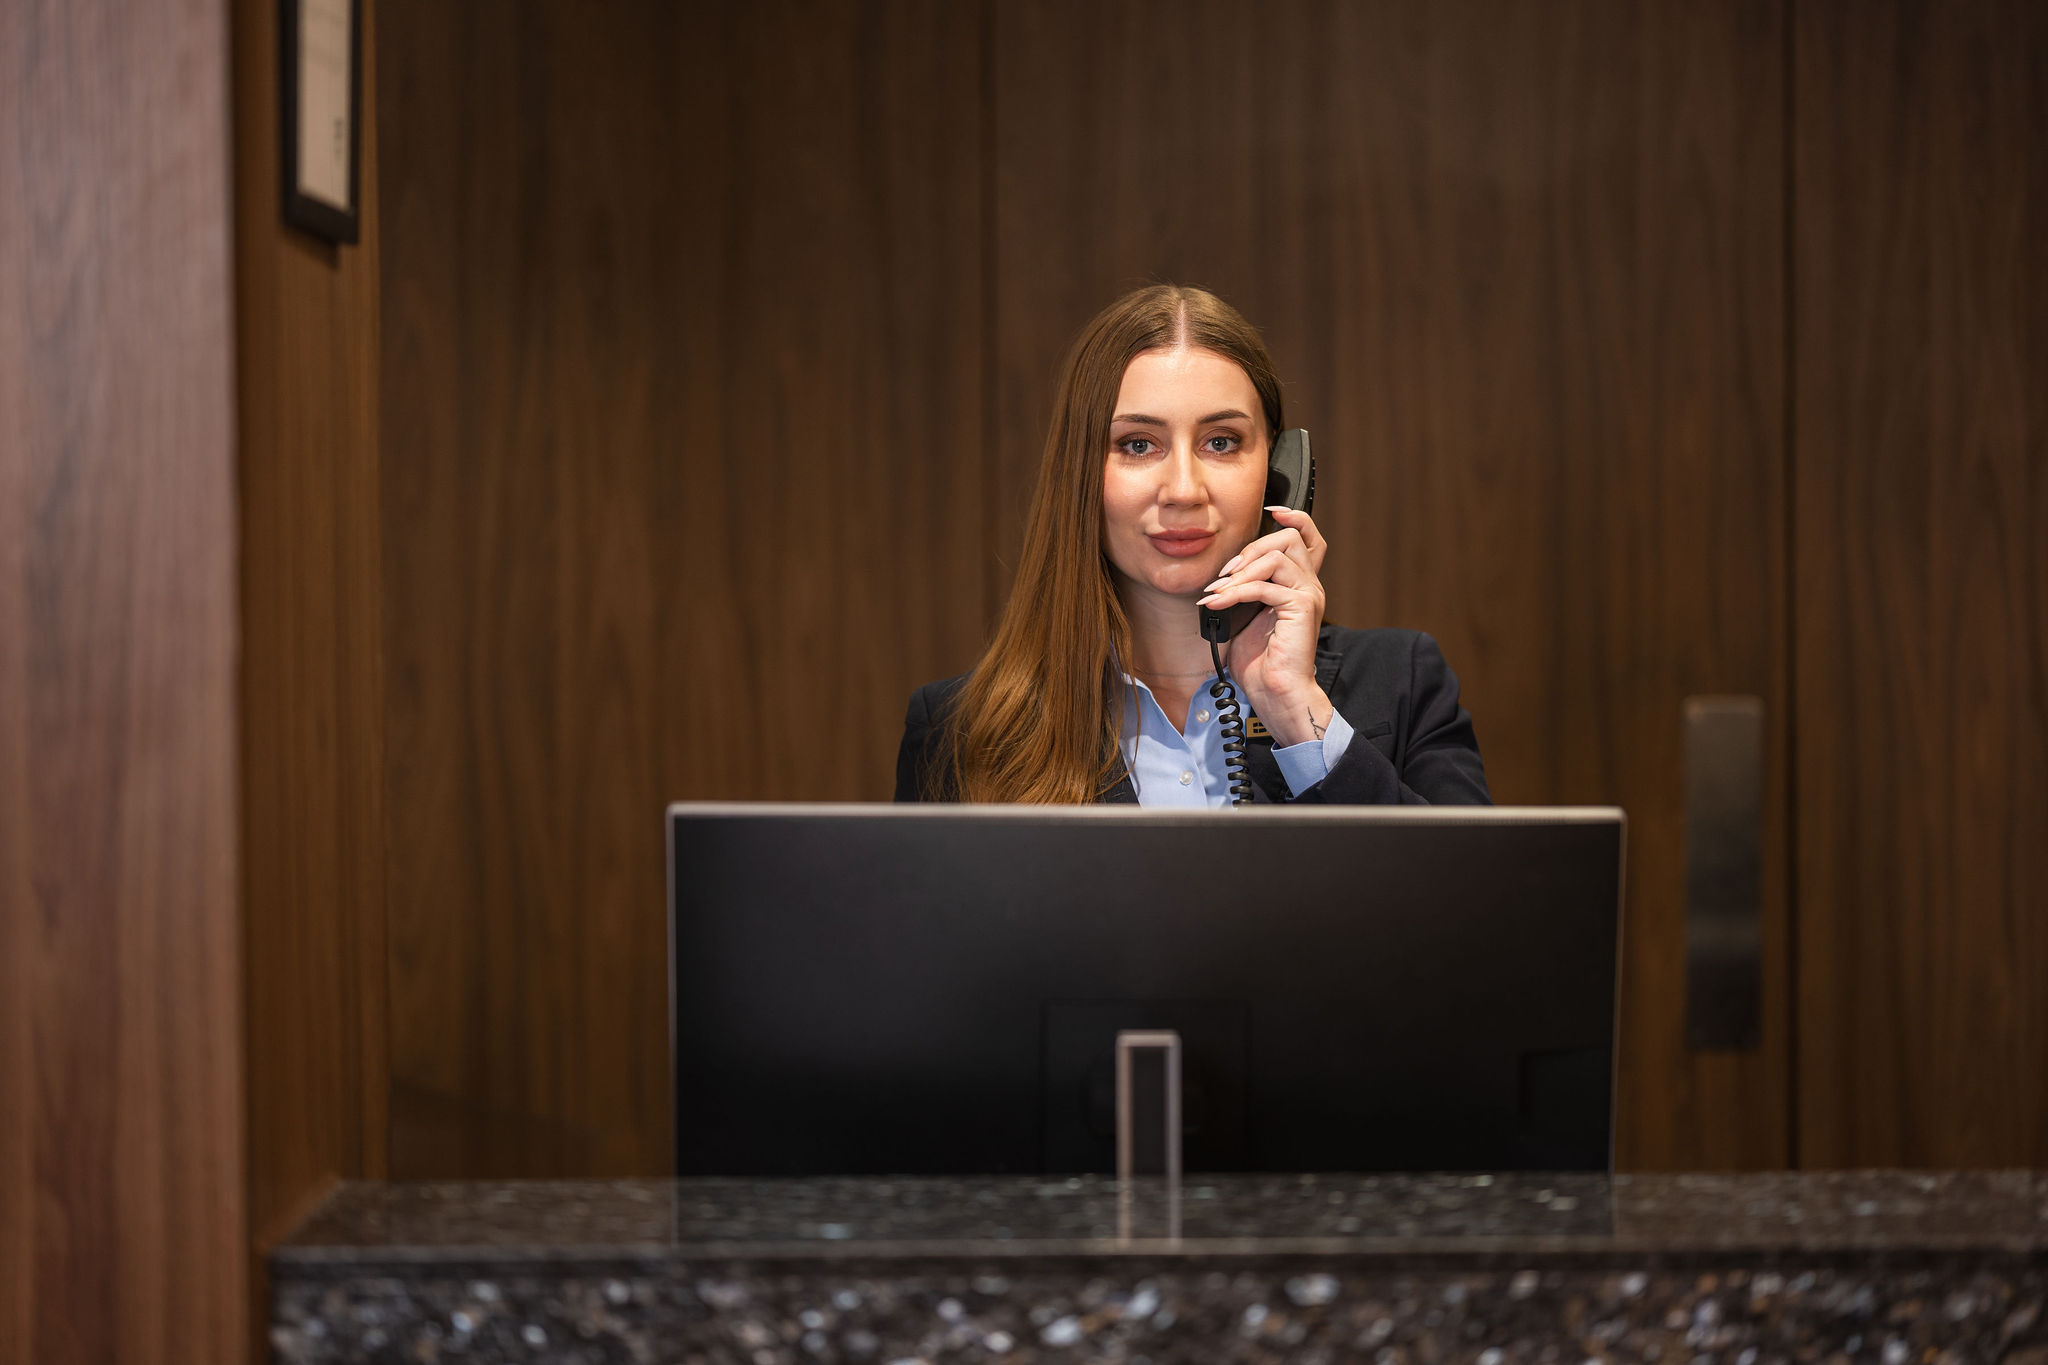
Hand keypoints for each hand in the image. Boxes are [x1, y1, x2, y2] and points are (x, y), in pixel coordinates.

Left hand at [1196, 506, 1333, 745]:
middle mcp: (1309, 586)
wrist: (1276, 693)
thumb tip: (1220, 576)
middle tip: (1225, 573)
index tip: (1270, 512)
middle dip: (1251, 548)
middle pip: (1289, 539)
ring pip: (1277, 556)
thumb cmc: (1261, 662)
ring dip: (1241, 570)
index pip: (1308, 537)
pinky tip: (1217, 603)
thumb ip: (1243, 590)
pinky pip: (1266, 586)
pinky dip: (1236, 592)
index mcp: (1299, 585)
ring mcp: (1309, 595)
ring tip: (1219, 590)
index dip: (1292, 518)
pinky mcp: (1302, 608)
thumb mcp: (1245, 617)